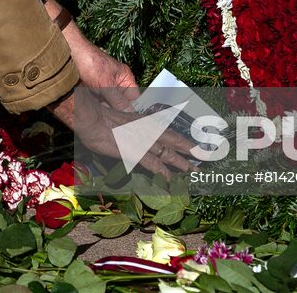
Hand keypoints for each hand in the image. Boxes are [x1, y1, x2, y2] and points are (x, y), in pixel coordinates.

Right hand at [48, 90, 193, 175]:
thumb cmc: (99, 117)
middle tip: (205, 156)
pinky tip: (171, 180)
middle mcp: (147, 129)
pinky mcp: (135, 151)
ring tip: (195, 171)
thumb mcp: (118, 119)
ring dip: (182, 163)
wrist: (91, 118)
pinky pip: (153, 164)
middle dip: (190, 149)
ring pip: (168, 153)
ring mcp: (142, 140)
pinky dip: (163, 173)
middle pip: (173, 140)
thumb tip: (132, 131)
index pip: (167, 130)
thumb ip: (129, 126)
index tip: (192, 143)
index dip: (180, 138)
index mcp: (143, 121)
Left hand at [69, 36, 140, 110]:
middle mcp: (117, 82)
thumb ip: (118, 100)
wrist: (72, 55)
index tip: (124, 117)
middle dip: (115, 108)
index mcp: (125, 77)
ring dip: (105, 107)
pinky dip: (97, 105)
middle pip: (121, 101)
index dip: (130, 106)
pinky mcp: (95, 89)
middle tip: (110, 117)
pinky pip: (99, 100)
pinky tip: (93, 108)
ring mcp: (106, 85)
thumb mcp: (106, 84)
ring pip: (109, 102)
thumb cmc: (92, 63)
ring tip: (100, 112)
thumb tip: (129, 112)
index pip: (134, 96)